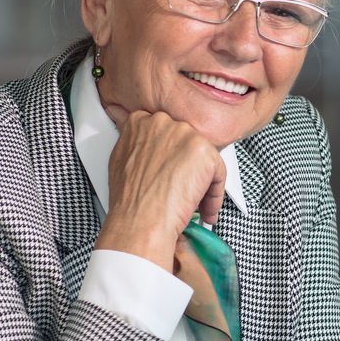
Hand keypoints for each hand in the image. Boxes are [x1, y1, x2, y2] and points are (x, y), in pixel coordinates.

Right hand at [94, 108, 225, 268]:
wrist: (141, 219)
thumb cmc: (130, 199)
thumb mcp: (121, 159)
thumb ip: (137, 146)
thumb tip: (146, 150)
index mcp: (140, 121)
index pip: (165, 131)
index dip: (171, 154)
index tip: (173, 169)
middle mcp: (162, 123)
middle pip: (186, 142)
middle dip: (188, 166)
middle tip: (183, 186)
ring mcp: (184, 135)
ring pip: (204, 157)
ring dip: (202, 181)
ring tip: (192, 201)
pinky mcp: (204, 151)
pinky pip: (218, 172)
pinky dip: (214, 194)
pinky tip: (203, 207)